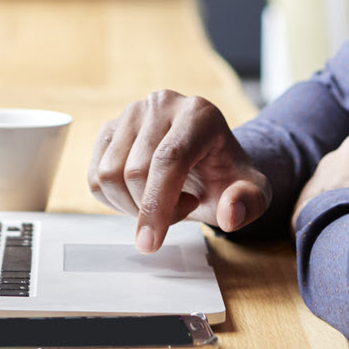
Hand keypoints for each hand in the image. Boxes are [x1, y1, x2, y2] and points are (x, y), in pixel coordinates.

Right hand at [87, 90, 271, 252]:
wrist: (207, 162)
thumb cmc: (226, 177)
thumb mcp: (252, 193)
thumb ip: (249, 203)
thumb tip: (231, 213)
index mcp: (199, 114)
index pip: (169, 159)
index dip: (157, 204)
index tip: (151, 243)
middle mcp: (161, 104)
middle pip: (135, 170)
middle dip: (152, 209)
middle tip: (182, 208)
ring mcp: (131, 113)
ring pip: (108, 174)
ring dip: (132, 205)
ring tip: (164, 200)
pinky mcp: (110, 129)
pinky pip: (95, 177)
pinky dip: (115, 199)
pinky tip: (142, 195)